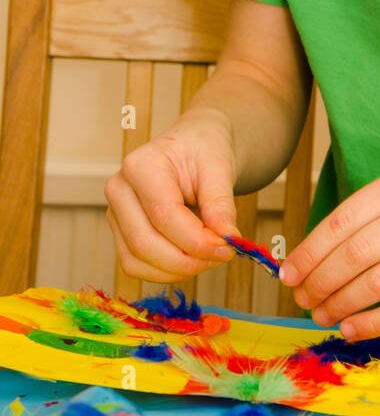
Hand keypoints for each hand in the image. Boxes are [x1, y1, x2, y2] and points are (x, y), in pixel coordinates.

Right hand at [104, 108, 241, 281]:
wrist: (194, 144)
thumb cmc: (204, 148)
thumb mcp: (220, 166)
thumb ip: (221, 204)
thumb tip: (226, 239)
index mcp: (141, 165)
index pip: (164, 216)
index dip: (196, 240)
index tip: (227, 246)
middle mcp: (120, 189)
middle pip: (144, 243)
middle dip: (187, 260)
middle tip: (223, 255)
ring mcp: (115, 212)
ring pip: (136, 261)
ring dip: (177, 270)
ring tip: (209, 257)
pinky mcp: (120, 231)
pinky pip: (135, 264)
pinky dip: (165, 272)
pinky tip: (192, 260)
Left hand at [279, 166, 379, 337]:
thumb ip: (360, 223)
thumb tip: (304, 264)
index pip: (343, 221)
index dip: (310, 252)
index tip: (288, 275)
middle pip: (356, 253)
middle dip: (321, 282)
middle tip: (303, 300)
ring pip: (378, 282)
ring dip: (341, 304)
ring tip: (322, 315)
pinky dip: (372, 322)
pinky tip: (351, 328)